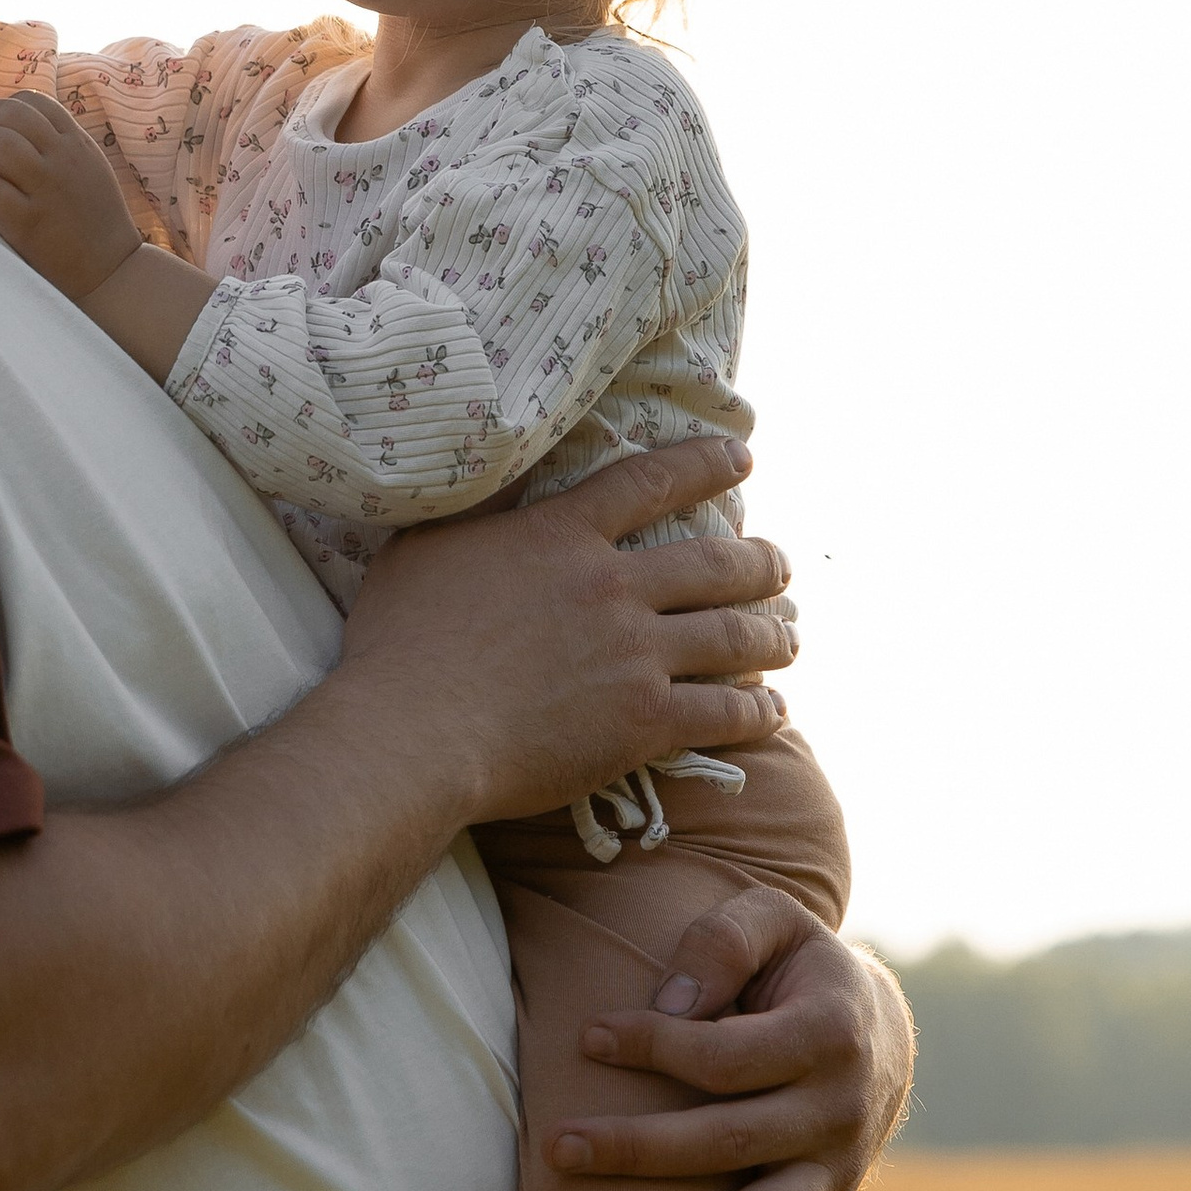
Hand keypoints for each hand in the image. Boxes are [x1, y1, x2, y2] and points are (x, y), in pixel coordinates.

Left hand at [0, 92, 145, 299]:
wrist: (114, 272)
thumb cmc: (94, 222)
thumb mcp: (88, 169)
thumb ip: (58, 146)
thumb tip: (7, 129)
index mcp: (77, 144)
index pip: (32, 101)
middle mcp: (63, 159)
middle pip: (9, 114)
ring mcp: (48, 190)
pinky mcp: (30, 224)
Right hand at [342, 441, 797, 828]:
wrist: (412, 731)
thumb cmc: (400, 641)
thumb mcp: (425, 545)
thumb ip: (476, 512)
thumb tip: (494, 475)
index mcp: (562, 536)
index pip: (650, 482)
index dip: (704, 464)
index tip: (742, 458)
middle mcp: (613, 587)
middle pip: (715, 563)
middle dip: (760, 563)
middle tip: (780, 565)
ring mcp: (635, 656)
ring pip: (734, 635)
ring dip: (774, 635)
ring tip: (790, 637)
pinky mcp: (643, 723)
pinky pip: (724, 712)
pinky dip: (760, 712)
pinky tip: (775, 713)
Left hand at [543, 887, 914, 1190]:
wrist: (874, 1028)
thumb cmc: (795, 966)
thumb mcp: (770, 921)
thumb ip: (722, 941)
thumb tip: (673, 1002)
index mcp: (830, 1036)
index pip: (728, 1055)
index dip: (655, 1046)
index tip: (586, 1037)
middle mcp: (840, 1114)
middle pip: (734, 1140)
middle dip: (642, 1148)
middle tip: (559, 1148)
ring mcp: (837, 1174)